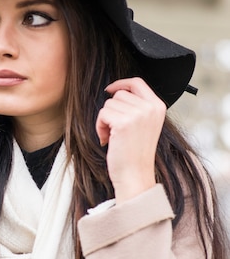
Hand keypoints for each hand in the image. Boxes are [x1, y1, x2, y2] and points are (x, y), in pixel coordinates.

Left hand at [95, 77, 165, 202]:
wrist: (135, 175)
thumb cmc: (136, 154)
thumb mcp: (145, 125)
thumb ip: (138, 108)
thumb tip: (117, 92)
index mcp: (158, 107)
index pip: (137, 82)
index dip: (121, 84)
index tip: (110, 90)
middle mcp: (150, 108)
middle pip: (119, 95)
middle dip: (112, 111)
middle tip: (115, 130)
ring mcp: (138, 114)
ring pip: (109, 104)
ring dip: (105, 120)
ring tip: (113, 137)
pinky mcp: (123, 122)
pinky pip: (103, 114)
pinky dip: (100, 126)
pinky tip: (107, 139)